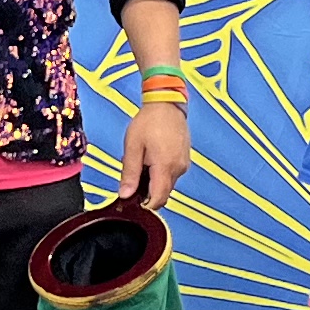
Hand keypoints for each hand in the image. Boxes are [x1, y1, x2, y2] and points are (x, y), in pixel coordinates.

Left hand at [119, 95, 191, 210]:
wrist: (167, 104)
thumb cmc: (149, 121)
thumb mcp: (133, 147)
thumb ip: (129, 173)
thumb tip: (125, 194)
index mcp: (165, 166)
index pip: (158, 199)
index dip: (145, 205)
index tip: (133, 200)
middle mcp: (178, 168)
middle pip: (162, 194)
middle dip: (147, 191)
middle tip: (133, 174)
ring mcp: (183, 164)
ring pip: (167, 184)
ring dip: (153, 180)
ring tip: (143, 160)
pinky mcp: (185, 159)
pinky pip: (172, 174)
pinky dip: (161, 172)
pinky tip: (152, 157)